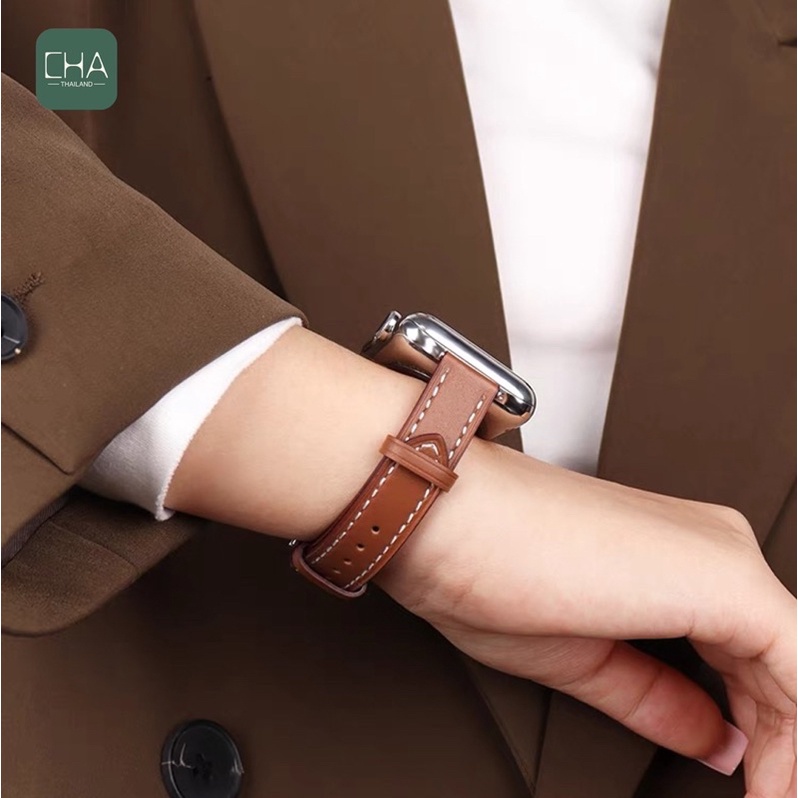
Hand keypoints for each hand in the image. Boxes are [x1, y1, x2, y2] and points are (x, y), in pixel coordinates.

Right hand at [169, 327, 795, 796]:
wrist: (444, 513)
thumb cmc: (485, 564)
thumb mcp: (579, 657)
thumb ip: (657, 695)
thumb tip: (714, 735)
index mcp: (676, 557)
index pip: (748, 655)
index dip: (764, 733)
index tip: (750, 779)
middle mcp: (711, 545)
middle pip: (782, 662)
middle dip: (781, 744)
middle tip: (764, 797)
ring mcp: (721, 556)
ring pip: (794, 662)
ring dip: (788, 743)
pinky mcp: (723, 576)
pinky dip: (793, 735)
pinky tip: (772, 783)